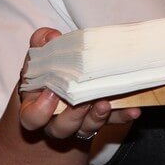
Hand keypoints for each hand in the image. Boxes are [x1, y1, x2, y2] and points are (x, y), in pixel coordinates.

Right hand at [17, 27, 141, 143]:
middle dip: (73, 116)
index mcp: (35, 106)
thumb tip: (51, 35)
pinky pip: (112, 122)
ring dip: (97, 117)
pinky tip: (134, 110)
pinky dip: (123, 115)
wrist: (66, 82)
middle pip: (60, 128)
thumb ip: (41, 44)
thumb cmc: (50, 70)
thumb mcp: (41, 56)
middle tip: (83, 101)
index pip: (31, 118)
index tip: (51, 93)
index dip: (40, 111)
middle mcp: (56, 120)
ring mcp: (80, 123)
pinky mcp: (101, 119)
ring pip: (86, 128)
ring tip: (106, 103)